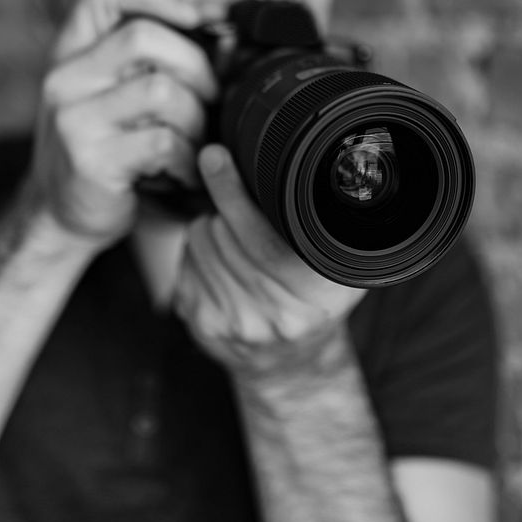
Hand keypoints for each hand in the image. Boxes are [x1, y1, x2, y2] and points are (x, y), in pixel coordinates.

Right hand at [30, 0, 217, 243]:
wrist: (60, 216)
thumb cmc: (105, 148)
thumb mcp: (114, 94)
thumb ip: (151, 61)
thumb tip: (223, 28)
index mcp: (71, 52)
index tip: (195, 17)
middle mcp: (64, 78)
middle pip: (143, 38)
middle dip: (195, 65)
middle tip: (212, 98)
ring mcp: (73, 119)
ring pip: (162, 93)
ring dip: (196, 121)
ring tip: (196, 144)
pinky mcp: (90, 161)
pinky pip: (163, 143)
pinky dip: (188, 160)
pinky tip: (184, 173)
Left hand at [172, 143, 366, 378]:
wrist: (291, 365)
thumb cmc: (312, 300)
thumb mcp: (336, 268)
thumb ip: (328, 227)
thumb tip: (306, 165)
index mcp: (319, 296)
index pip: (264, 238)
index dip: (234, 192)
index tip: (216, 156)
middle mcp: (278, 317)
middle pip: (224, 234)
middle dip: (222, 208)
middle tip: (235, 204)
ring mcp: (238, 325)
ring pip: (200, 244)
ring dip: (209, 230)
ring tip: (234, 240)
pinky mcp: (204, 326)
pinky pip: (185, 264)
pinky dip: (197, 253)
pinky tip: (219, 264)